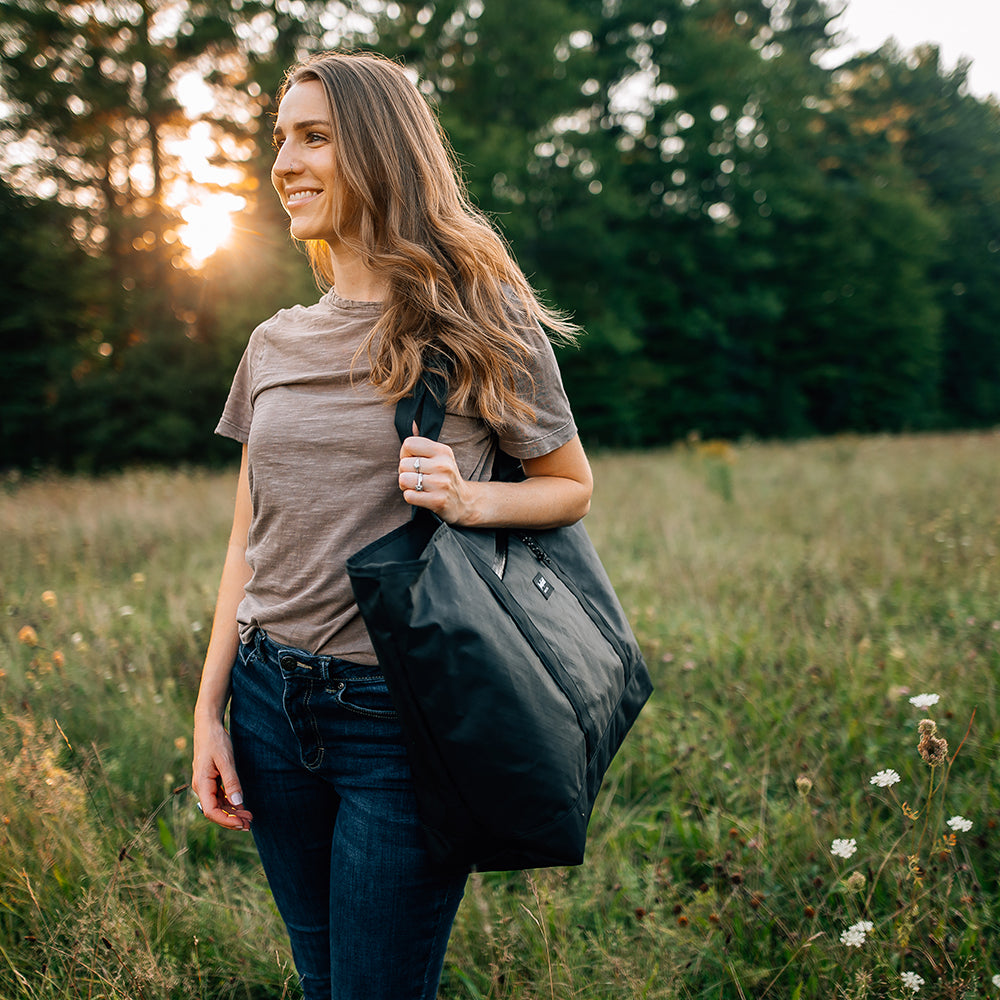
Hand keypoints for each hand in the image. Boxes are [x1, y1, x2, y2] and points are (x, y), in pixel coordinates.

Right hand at [192, 716, 252, 830]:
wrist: (208, 726)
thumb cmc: (216, 741)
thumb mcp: (225, 761)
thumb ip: (231, 782)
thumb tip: (238, 803)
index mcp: (201, 784)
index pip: (211, 811)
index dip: (226, 820)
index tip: (241, 824)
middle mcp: (201, 787)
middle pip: (215, 811)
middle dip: (231, 819)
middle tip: (250, 824)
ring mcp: (205, 784)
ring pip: (218, 805)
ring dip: (232, 813)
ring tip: (249, 818)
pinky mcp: (211, 780)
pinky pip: (219, 797)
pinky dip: (230, 803)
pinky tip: (241, 807)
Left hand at [398, 435, 474, 524]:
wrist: (464, 501)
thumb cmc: (445, 476)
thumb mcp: (440, 456)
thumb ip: (423, 443)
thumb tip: (412, 422)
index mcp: (442, 450)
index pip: (408, 444)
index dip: (405, 454)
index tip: (413, 461)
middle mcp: (443, 465)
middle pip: (403, 464)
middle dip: (404, 472)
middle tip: (416, 477)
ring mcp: (441, 484)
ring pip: (403, 480)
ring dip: (405, 486)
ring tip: (416, 486)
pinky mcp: (437, 501)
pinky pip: (408, 496)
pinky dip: (410, 496)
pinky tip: (420, 496)